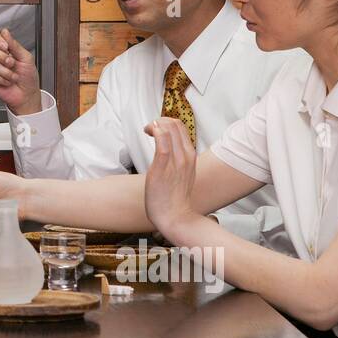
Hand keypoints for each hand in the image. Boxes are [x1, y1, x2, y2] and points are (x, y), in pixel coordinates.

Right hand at [0, 28, 40, 115]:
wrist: (27, 94)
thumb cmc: (28, 77)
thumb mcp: (26, 58)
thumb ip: (15, 45)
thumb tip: (5, 32)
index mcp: (5, 48)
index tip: (6, 47)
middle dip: (2, 57)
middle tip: (11, 63)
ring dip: (5, 72)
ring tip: (12, 76)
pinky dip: (1, 79)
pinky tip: (6, 81)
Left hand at [143, 118, 200, 241]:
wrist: (176, 217)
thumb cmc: (175, 198)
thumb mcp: (182, 174)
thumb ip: (178, 160)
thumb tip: (168, 150)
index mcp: (191, 156)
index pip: (182, 127)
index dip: (167, 122)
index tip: (157, 129)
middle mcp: (186, 156)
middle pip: (175, 124)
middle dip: (160, 120)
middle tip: (150, 128)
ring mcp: (175, 161)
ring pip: (169, 129)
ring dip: (155, 124)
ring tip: (147, 130)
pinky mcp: (162, 168)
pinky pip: (161, 142)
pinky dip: (155, 131)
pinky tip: (147, 132)